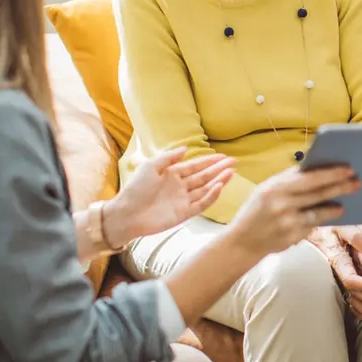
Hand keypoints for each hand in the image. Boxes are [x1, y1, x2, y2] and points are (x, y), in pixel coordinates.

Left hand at [103, 149, 234, 248]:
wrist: (127, 213)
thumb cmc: (135, 189)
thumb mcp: (151, 166)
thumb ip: (169, 157)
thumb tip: (186, 148)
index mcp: (173, 174)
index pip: (196, 166)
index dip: (210, 161)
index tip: (224, 156)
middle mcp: (180, 187)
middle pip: (204, 176)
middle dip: (219, 169)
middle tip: (234, 162)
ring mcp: (183, 200)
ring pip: (206, 189)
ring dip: (219, 181)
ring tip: (232, 173)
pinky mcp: (184, 214)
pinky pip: (202, 204)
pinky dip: (211, 196)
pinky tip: (219, 187)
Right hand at [227, 165, 359, 257]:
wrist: (241, 242)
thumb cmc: (256, 211)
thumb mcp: (266, 190)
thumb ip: (288, 180)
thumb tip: (315, 167)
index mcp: (274, 187)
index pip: (309, 177)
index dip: (330, 173)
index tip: (347, 168)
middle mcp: (281, 204)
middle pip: (318, 193)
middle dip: (340, 186)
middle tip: (357, 181)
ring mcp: (287, 222)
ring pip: (319, 212)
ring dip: (335, 206)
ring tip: (346, 201)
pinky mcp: (291, 237)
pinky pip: (313, 225)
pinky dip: (323, 218)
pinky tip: (333, 213)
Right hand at [309, 226, 361, 323]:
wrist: (317, 232)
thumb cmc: (334, 228)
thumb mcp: (344, 226)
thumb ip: (357, 235)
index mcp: (336, 257)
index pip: (350, 277)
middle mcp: (335, 271)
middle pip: (352, 290)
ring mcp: (336, 279)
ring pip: (349, 297)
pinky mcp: (339, 283)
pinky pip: (348, 299)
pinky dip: (360, 310)